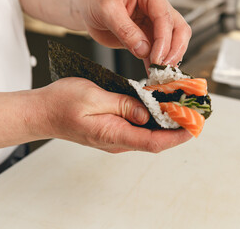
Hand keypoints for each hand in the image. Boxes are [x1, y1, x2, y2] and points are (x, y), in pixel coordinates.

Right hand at [36, 78, 191, 152]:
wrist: (43, 112)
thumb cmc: (62, 104)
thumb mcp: (94, 98)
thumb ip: (123, 105)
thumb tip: (146, 113)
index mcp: (114, 134)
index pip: (154, 141)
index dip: (178, 136)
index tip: (195, 127)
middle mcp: (119, 140)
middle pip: (156, 139)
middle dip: (179, 128)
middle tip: (196, 113)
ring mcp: (117, 136)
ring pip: (150, 133)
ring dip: (168, 123)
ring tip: (184, 108)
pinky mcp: (115, 129)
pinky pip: (140, 127)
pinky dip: (155, 118)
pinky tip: (161, 106)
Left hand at [75, 0, 190, 65]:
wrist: (86, 5)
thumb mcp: (106, 9)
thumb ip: (125, 30)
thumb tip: (143, 49)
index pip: (165, 17)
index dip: (164, 40)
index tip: (158, 58)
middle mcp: (156, 8)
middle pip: (178, 29)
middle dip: (174, 50)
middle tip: (163, 67)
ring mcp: (153, 24)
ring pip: (173, 42)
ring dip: (167, 60)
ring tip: (158, 74)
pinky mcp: (147, 38)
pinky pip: (157, 52)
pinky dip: (156, 64)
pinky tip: (152, 74)